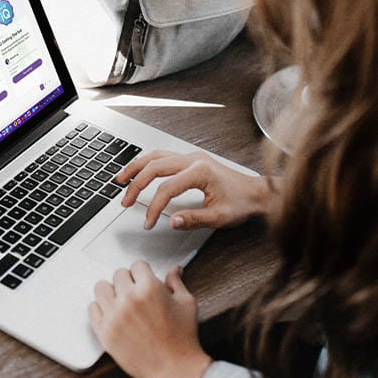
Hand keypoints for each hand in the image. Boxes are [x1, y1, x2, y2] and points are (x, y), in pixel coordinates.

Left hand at [89, 261, 211, 377]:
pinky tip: (112, 314)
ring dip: (111, 292)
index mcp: (149, 288)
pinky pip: (92, 308)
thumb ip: (176, 282)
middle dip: (129, 281)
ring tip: (121, 301)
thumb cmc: (183, 339)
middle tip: (136, 293)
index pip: (137, 265)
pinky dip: (101, 309)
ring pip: (101, 287)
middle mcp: (129, 299)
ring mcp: (114, 315)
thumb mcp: (186, 303)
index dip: (143, 273)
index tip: (144, 280)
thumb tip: (174, 270)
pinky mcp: (104, 332)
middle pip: (118, 274)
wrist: (176, 370)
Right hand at [117, 150, 276, 229]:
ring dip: (136, 167)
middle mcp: (193, 160)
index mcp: (200, 172)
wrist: (257, 192)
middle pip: (155, 166)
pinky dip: (147, 163)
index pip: (166, 188)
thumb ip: (194, 219)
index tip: (148, 222)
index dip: (154, 207)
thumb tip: (171, 221)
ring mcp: (191, 157)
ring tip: (121, 179)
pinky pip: (163, 156)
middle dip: (136, 184)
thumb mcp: (219, 217)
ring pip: (156, 156)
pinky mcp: (191, 159)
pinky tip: (139, 171)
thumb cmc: (242, 203)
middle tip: (125, 201)